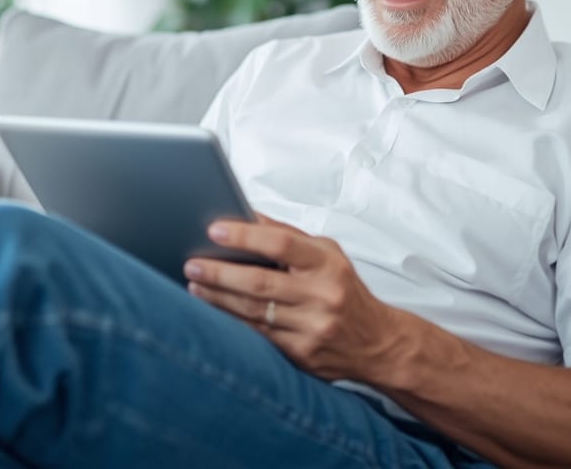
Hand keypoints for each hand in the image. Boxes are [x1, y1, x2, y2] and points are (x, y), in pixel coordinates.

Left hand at [183, 214, 402, 380]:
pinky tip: (213, 309)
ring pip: (254, 311)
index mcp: (327, 264)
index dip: (245, 236)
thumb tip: (245, 215)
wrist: (379, 343)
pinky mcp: (302, 354)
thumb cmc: (345, 291)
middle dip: (220, 272)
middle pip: (260, 282)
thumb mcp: (328, 254)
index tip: (215, 229)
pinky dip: (231, 321)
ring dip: (217, 297)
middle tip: (192, 262)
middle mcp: (322, 295)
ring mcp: (312, 328)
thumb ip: (288, 236)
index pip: (282, 244)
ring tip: (194, 283)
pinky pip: (258, 335)